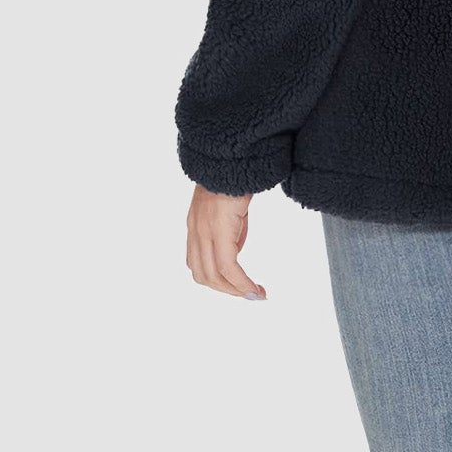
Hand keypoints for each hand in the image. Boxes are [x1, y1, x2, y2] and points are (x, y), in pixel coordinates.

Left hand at [186, 184, 267, 299]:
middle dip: (228, 290)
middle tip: (249, 295)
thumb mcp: (230, 209)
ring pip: (214, 275)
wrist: (233, 156)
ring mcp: (204, 230)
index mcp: (196, 226)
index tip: (239, 288)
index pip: (199, 266)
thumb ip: (229, 232)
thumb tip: (235, 252)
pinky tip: (254, 287)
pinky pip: (228, 266)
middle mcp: (196, 231)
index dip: (217, 282)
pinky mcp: (218, 228)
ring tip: (255, 294)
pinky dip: (241, 282)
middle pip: (204, 276)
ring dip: (235, 290)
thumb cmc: (235, 177)